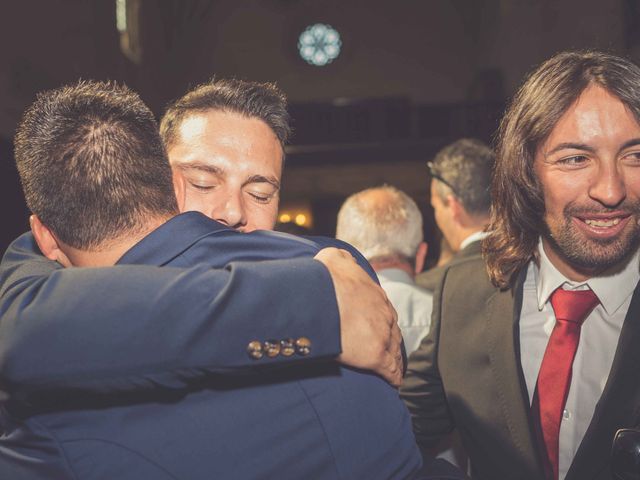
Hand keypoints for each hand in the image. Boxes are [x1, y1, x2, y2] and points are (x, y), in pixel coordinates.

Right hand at [314, 248, 402, 386]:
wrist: (321, 294)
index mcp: (376, 294)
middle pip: (393, 331)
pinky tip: (394, 383)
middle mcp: (384, 314)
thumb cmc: (324, 277)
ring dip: (394, 359)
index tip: (380, 328)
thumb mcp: (334, 258)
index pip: (384, 311)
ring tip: (393, 369)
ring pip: (394, 351)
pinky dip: (393, 377)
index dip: (382, 321)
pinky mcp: (375, 355)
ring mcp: (382, 334)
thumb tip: (341, 259)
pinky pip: (390, 369)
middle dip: (391, 341)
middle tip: (388, 351)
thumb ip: (342, 259)